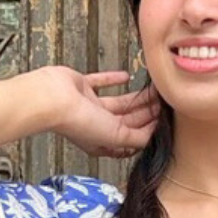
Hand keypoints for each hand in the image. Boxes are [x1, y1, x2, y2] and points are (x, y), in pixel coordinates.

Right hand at [30, 64, 161, 162]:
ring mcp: (88, 105)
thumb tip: (153, 135)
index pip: (129, 139)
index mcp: (102, 142)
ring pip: (118, 102)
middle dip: (146, 113)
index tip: (162, 123)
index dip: (147, 132)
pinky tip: (126, 75)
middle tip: (164, 103)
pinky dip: (113, 79)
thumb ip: (137, 138)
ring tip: (153, 90)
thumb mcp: (116, 136)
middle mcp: (95, 125)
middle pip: (127, 119)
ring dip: (135, 97)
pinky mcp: (81, 86)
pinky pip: (101, 82)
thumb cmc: (79, 122)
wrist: (53, 99)